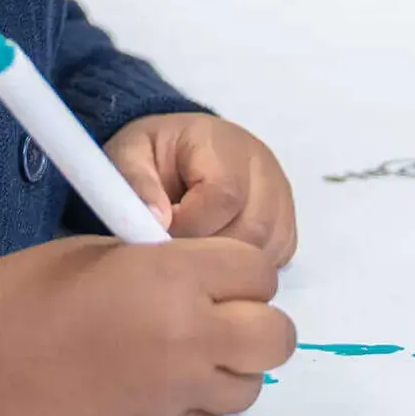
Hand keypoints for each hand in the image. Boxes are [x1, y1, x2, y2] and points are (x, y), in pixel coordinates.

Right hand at [0, 236, 294, 415]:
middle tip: (221, 308)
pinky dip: (203, 395)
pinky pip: (214, 414)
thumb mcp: (118, 246)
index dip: (243, 268)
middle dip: (257, 317)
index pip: (260, 269)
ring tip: (190, 343)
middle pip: (276, 335)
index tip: (219, 268)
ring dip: (233, 361)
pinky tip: (165, 374)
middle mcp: (191, 334)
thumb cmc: (42, 284)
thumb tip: (216, 272)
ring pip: (252, 382)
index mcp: (177, 274)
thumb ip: (177, 260)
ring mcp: (179, 388)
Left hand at [104, 114, 298, 264]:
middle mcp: (262, 169)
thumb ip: (137, 182)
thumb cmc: (153, 155)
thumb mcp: (129, 155)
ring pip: (265, 250)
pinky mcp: (285, 226)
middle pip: (251, 228)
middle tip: (173, 253)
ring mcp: (280, 199)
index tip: (160, 233)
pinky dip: (244, 270)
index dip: (191, 225)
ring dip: (225, 266)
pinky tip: (213, 260)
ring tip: (190, 255)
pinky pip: (275, 260)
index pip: (225, 194)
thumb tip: (158, 219)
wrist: (177, 151)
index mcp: (223, 145)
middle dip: (207, 252)